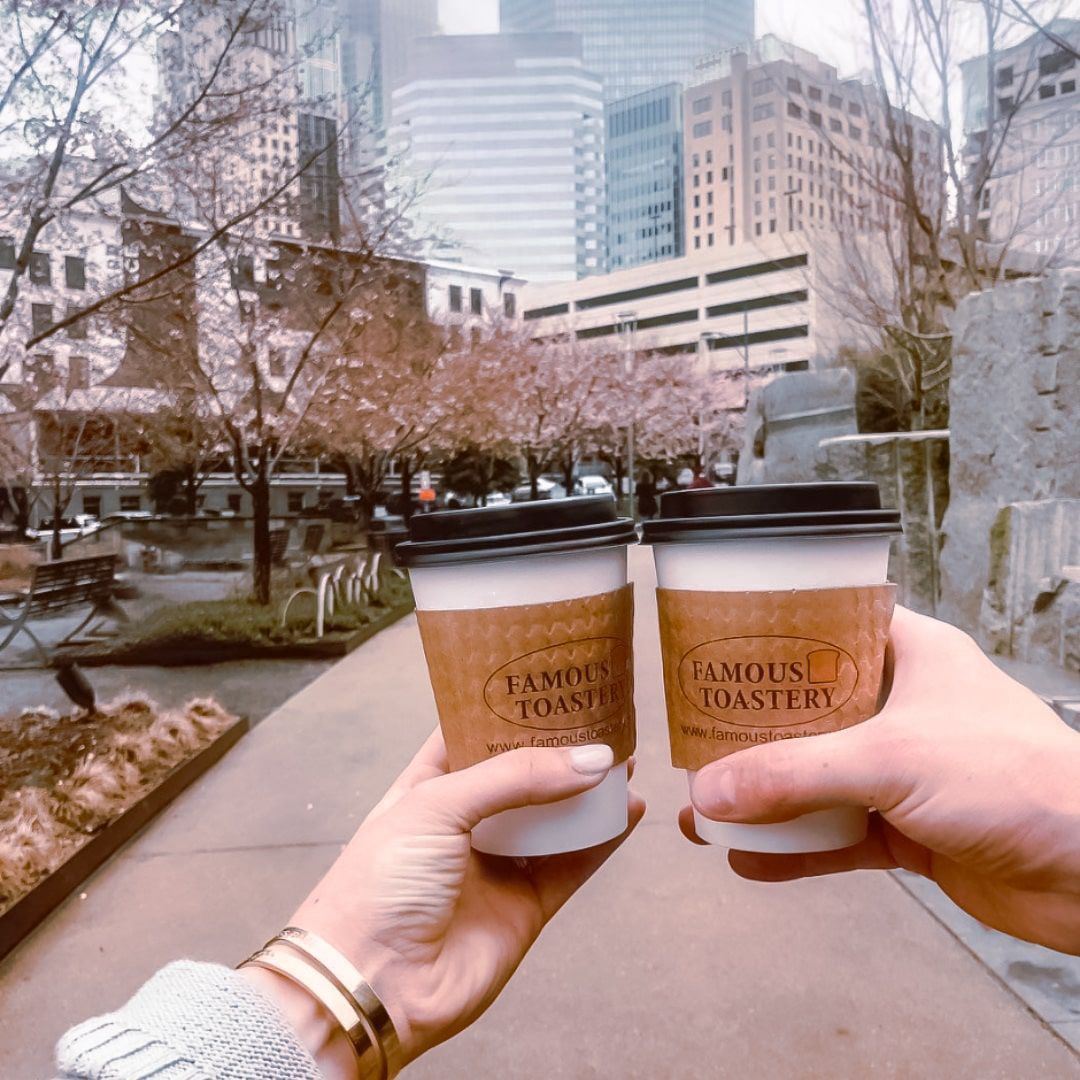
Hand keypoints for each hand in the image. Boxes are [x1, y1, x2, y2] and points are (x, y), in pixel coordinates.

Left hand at [274, 732, 643, 1070]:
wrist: (371, 985)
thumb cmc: (380, 883)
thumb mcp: (435, 805)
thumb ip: (514, 777)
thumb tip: (592, 760)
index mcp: (428, 786)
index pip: (473, 732)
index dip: (510, 707)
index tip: (551, 680)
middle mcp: (464, 822)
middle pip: (523, 774)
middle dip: (560, 748)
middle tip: (603, 716)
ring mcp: (497, 864)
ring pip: (554, 818)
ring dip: (588, 792)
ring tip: (625, 758)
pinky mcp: (525, 907)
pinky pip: (573, 865)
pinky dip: (603, 840)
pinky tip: (628, 811)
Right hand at [682, 606, 1079, 955]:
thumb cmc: (1018, 780)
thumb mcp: (891, 758)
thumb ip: (794, 775)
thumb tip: (709, 792)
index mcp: (911, 654)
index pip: (830, 625)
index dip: (774, 633)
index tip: (720, 647)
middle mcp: (905, 707)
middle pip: (812, 710)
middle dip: (753, 730)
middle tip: (697, 737)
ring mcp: (908, 771)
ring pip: (819, 777)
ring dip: (765, 797)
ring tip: (704, 811)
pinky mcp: (911, 828)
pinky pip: (837, 835)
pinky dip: (796, 850)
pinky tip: (750, 860)